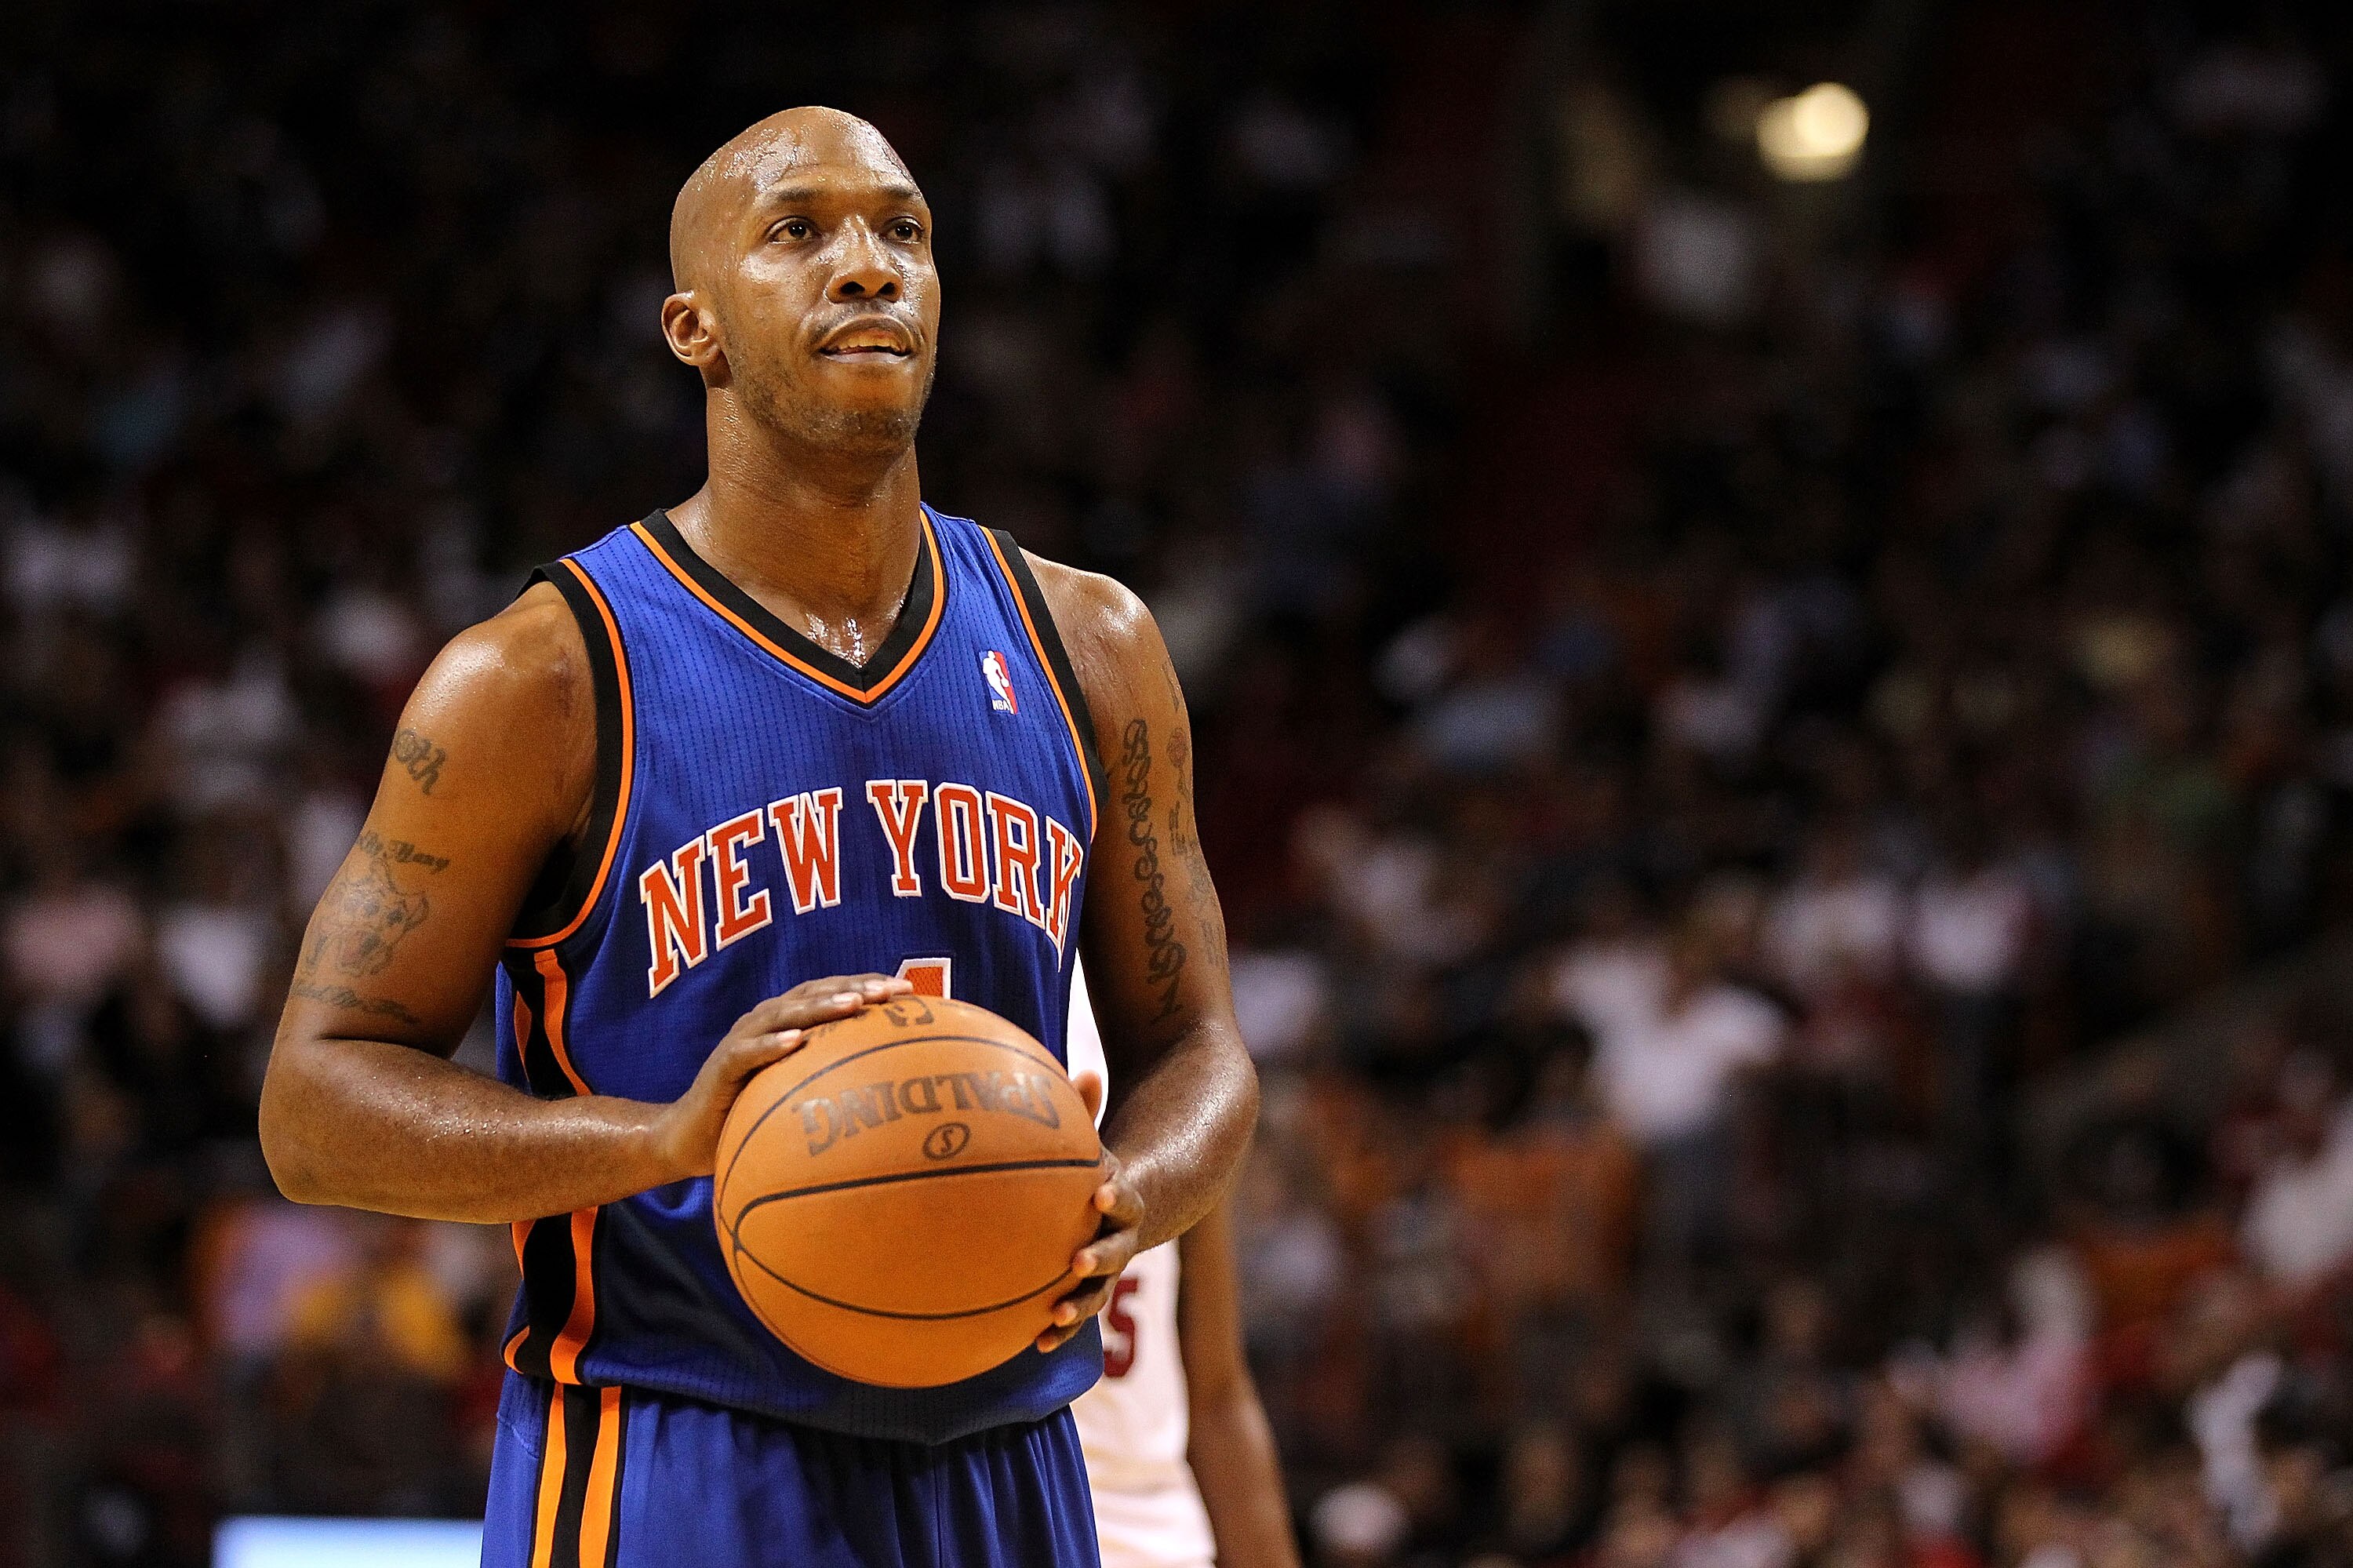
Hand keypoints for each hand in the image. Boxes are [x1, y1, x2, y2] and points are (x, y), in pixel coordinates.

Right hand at [647, 973, 911, 1181]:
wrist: (689, 1139)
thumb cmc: (750, 1116)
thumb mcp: (798, 1097)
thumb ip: (831, 1083)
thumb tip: (890, 1096)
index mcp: (788, 1023)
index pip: (832, 994)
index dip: (867, 986)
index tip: (908, 990)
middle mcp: (766, 1022)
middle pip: (813, 994)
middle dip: (853, 988)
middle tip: (889, 991)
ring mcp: (743, 1041)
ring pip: (784, 1014)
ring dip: (819, 1007)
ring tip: (852, 1005)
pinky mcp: (722, 1066)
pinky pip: (747, 1052)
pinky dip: (771, 1045)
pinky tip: (796, 1041)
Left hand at [1038, 1071, 1144, 1353]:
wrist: (1130, 1208)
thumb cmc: (1098, 1167)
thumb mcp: (1096, 1140)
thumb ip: (1086, 1111)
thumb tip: (1085, 1071)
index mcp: (1123, 1200)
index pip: (1125, 1197)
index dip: (1116, 1196)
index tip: (1101, 1191)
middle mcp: (1121, 1238)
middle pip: (1116, 1251)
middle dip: (1098, 1257)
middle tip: (1077, 1261)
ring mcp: (1106, 1268)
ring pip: (1097, 1292)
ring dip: (1078, 1306)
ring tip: (1054, 1317)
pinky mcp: (1086, 1289)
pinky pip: (1075, 1311)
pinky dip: (1057, 1328)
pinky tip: (1032, 1344)